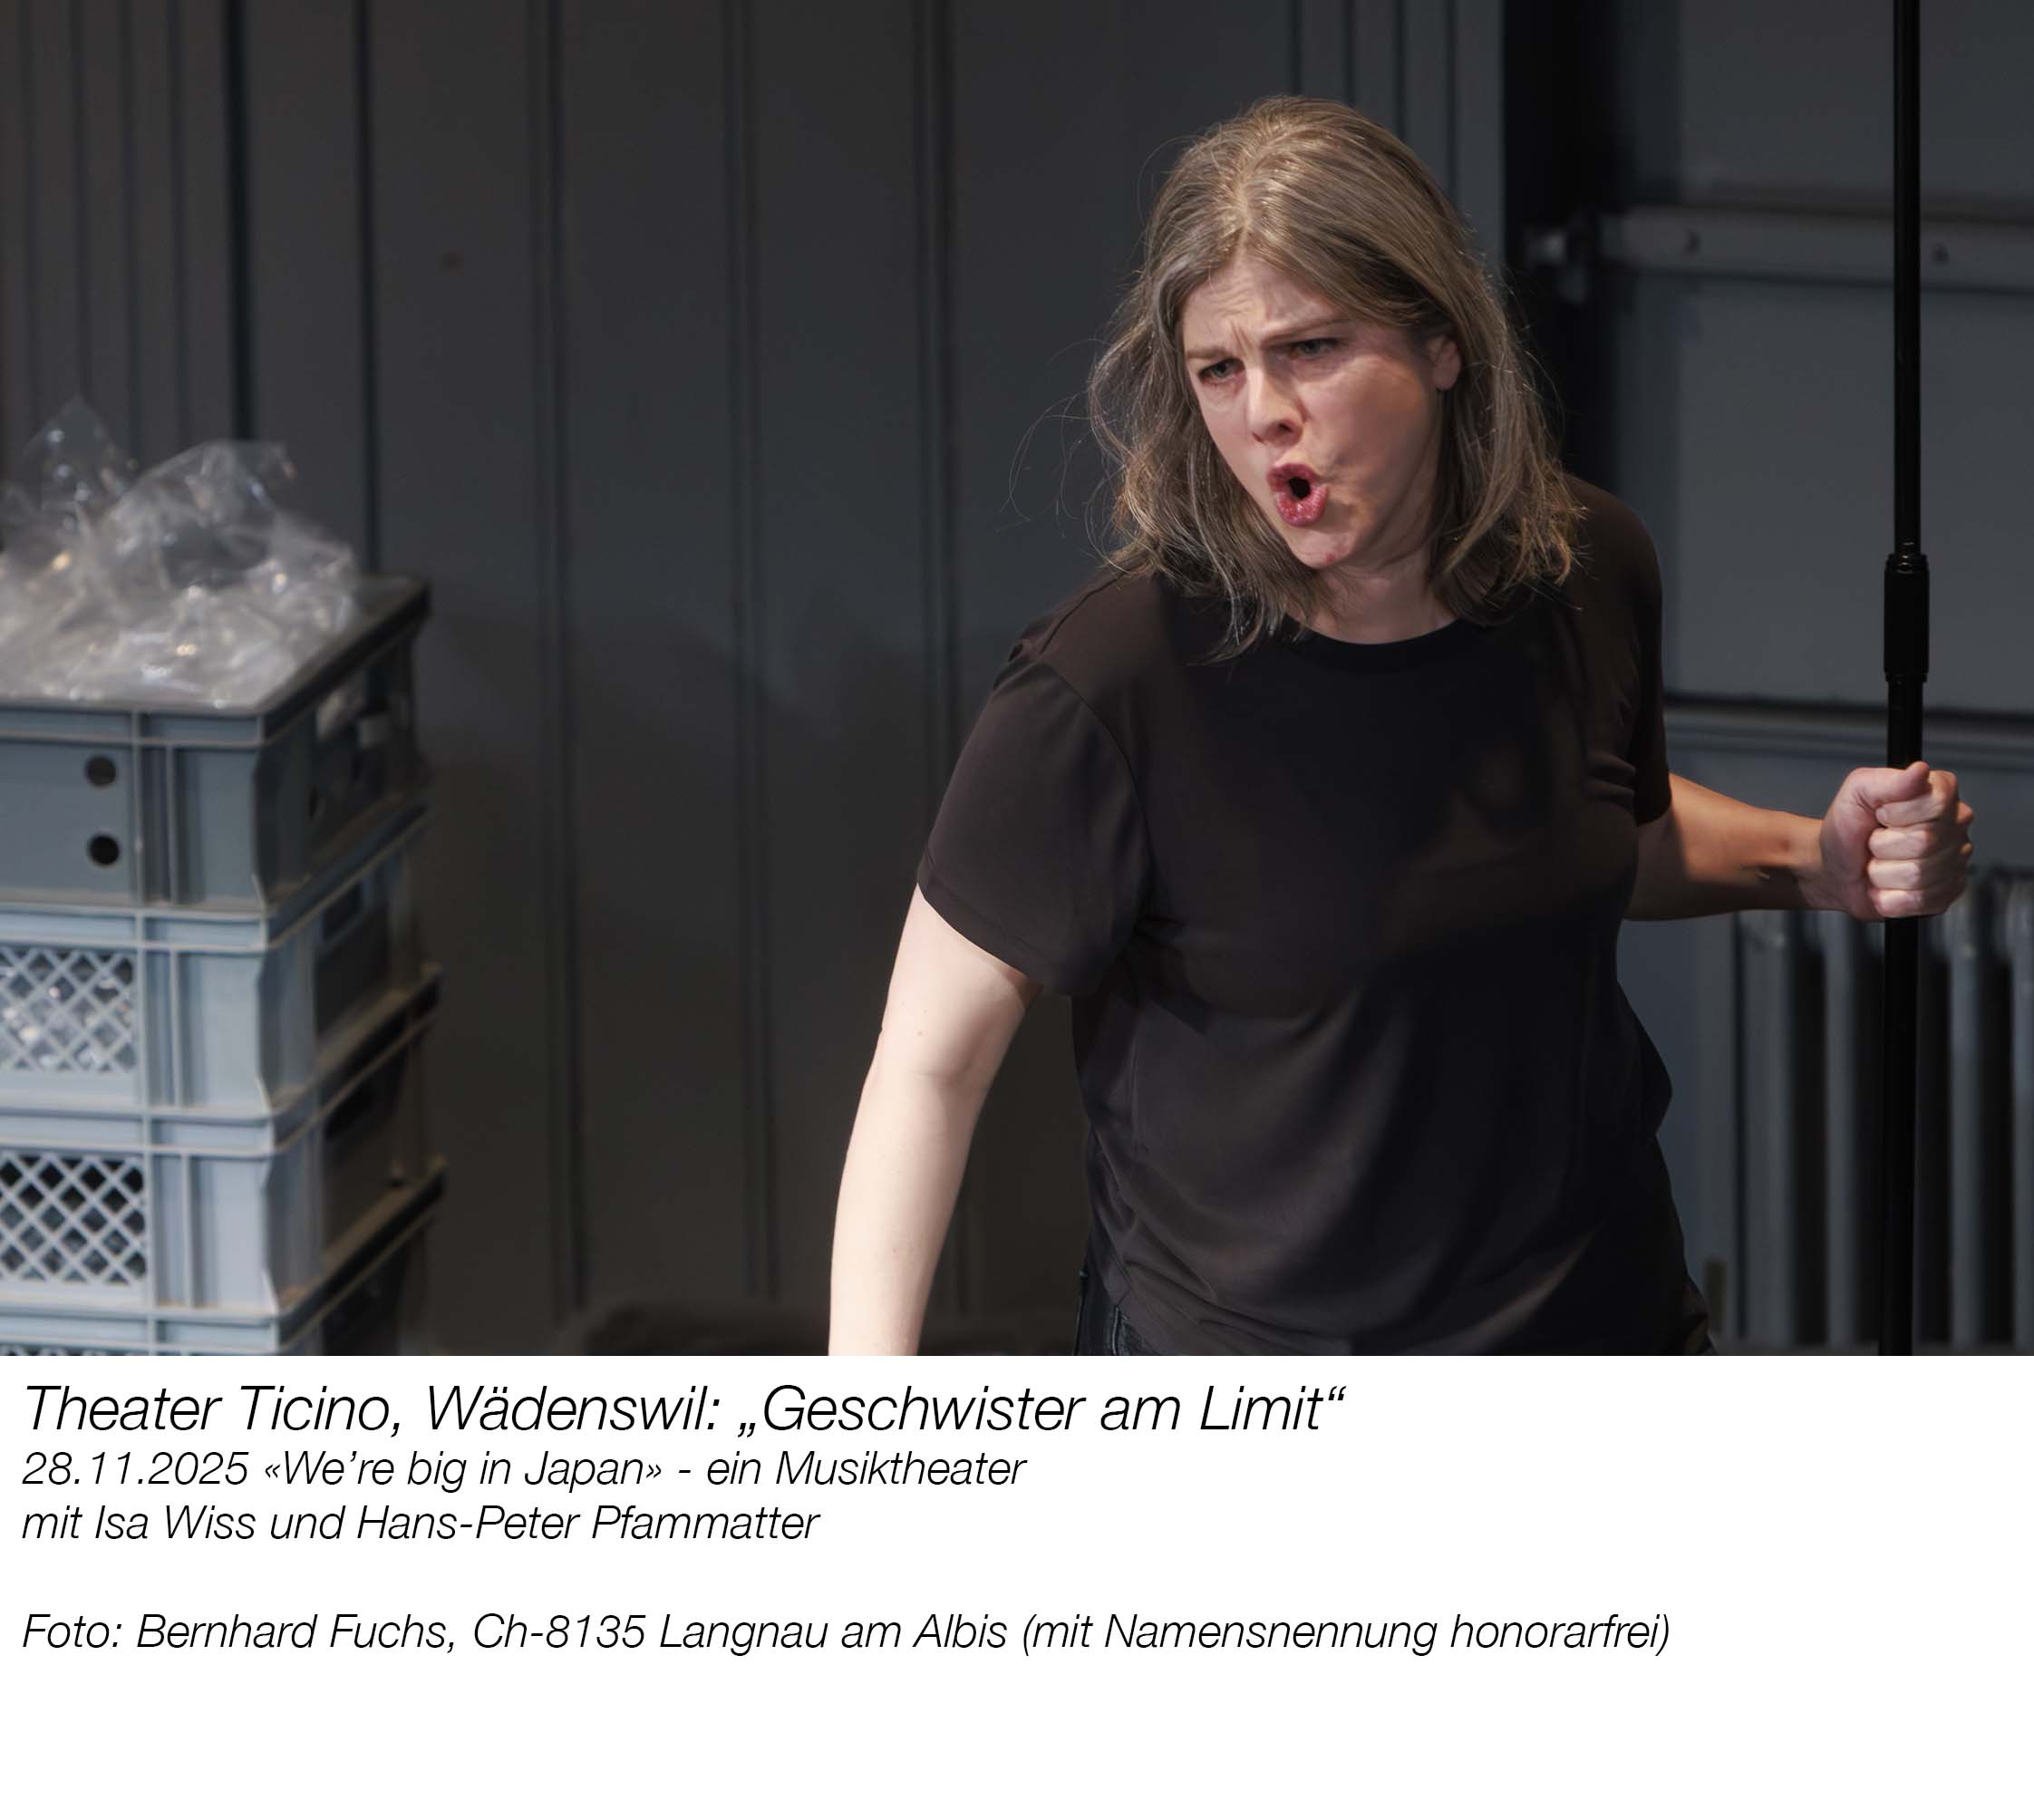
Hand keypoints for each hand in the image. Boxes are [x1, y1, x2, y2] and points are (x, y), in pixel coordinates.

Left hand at [1804, 761, 1974, 920]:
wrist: (1833, 869)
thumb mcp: (1856, 794)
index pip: (1937, 802)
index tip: (1881, 814)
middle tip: (1875, 842)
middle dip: (1884, 845)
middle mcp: (1955, 825)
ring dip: (1883, 873)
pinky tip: (1886, 886)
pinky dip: (1889, 897)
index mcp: (1940, 793)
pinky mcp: (1946, 893)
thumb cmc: (1847, 828)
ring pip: (1919, 874)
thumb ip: (1887, 781)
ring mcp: (1955, 860)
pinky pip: (1919, 900)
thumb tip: (1920, 771)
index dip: (1898, 813)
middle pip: (1925, 841)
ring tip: (1878, 863)